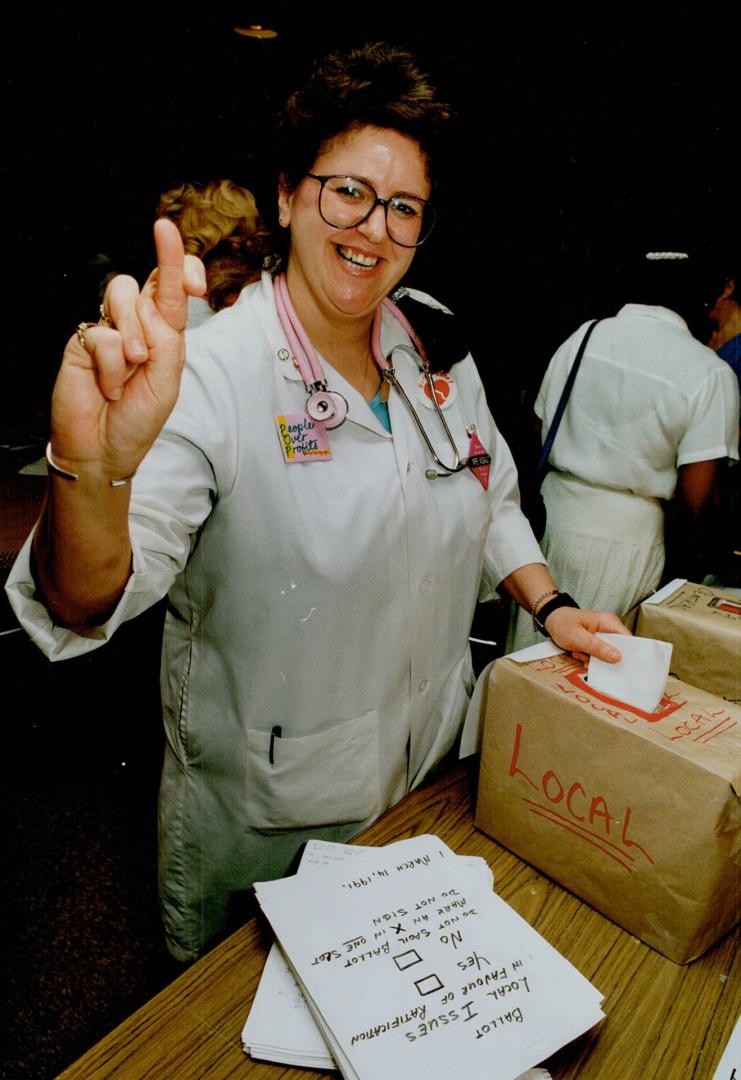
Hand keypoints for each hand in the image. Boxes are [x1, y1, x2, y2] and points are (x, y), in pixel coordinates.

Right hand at [50, 219, 205, 480]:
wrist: (103, 449)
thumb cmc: (138, 418)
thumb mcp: (168, 381)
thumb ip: (167, 341)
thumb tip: (148, 306)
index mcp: (164, 333)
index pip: (173, 288)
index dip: (182, 266)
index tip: (188, 261)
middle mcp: (137, 325)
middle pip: (149, 279)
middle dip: (169, 272)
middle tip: (175, 313)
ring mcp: (108, 329)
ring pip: (123, 293)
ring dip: (135, 335)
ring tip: (132, 368)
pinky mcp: (82, 340)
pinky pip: (103, 334)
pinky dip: (111, 366)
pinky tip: (108, 386)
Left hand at [544, 607, 629, 662]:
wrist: (552, 620)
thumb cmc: (563, 624)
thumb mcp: (577, 638)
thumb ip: (597, 648)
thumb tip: (617, 657)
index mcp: (608, 622)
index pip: (628, 639)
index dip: (629, 653)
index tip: (624, 667)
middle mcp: (610, 627)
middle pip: (618, 649)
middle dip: (603, 658)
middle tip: (587, 657)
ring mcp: (605, 634)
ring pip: (608, 654)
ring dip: (593, 658)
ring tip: (578, 652)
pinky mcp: (599, 641)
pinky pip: (600, 654)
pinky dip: (590, 657)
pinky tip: (578, 653)